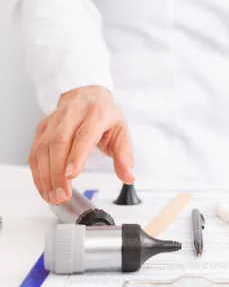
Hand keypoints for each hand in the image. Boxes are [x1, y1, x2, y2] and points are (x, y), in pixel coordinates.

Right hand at [28, 86, 133, 204]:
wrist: (88, 94)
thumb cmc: (105, 116)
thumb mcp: (122, 132)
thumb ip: (124, 156)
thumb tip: (129, 177)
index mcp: (97, 113)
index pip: (84, 134)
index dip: (76, 155)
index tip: (71, 175)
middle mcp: (73, 113)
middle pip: (60, 142)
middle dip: (57, 172)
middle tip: (62, 195)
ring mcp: (55, 119)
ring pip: (43, 147)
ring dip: (45, 175)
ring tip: (53, 196)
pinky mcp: (42, 127)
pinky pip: (35, 151)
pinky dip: (37, 172)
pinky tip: (44, 187)